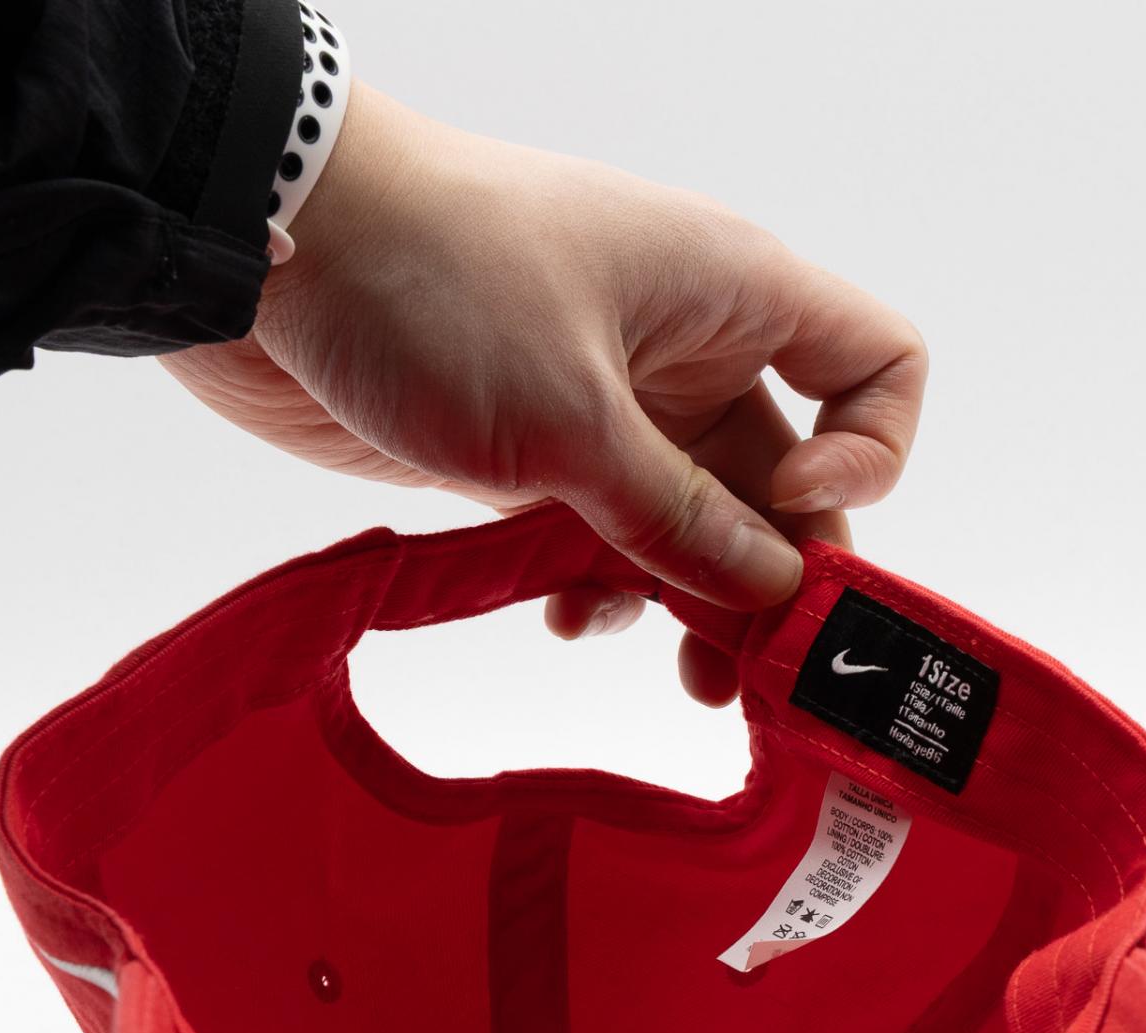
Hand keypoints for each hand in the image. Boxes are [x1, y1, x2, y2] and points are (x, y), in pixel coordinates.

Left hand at [165, 84, 926, 703]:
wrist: (267, 247)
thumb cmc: (431, 283)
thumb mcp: (573, 420)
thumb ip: (681, 521)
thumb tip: (773, 594)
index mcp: (734, 297)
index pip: (878, 364)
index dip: (871, 454)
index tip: (799, 523)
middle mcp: (692, 351)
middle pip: (790, 480)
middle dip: (778, 578)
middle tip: (756, 673)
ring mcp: (617, 402)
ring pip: (700, 524)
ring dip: (693, 601)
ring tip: (676, 671)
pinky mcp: (544, 448)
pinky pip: (614, 535)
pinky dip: (606, 585)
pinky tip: (564, 619)